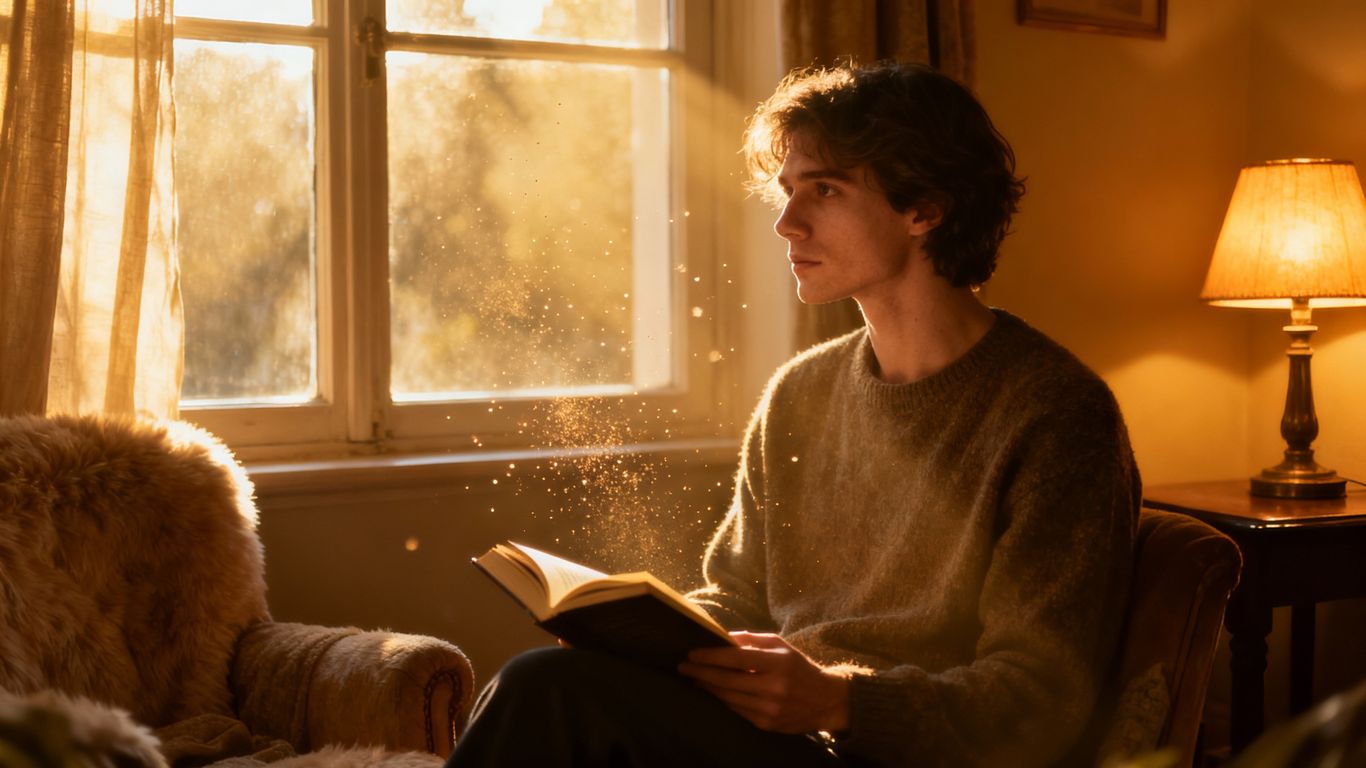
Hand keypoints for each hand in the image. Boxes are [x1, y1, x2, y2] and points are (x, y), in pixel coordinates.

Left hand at [678, 631, 849, 733]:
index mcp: (778, 664)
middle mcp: (773, 688)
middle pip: (727, 681)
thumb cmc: (799, 668)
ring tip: (693, 677)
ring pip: (728, 698)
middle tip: (682, 666)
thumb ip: (751, 640)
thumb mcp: (781, 646)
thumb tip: (722, 636)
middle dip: (701, 673)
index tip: (692, 653)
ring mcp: (769, 709)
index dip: (711, 656)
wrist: (826, 701)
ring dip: (708, 687)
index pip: (737, 659)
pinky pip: (736, 710)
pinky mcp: (767, 724)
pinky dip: (722, 700)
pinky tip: (712, 691)